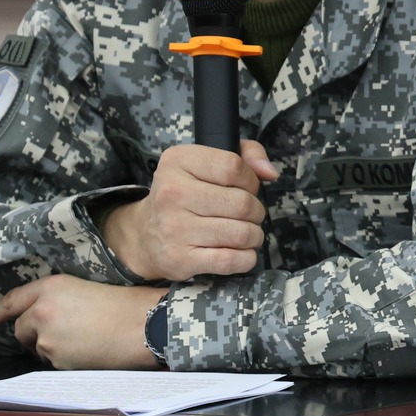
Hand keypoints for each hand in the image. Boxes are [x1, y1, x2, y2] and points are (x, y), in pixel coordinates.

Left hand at [0, 276, 165, 368]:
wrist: (142, 325)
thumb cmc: (122, 304)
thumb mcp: (83, 289)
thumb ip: (54, 300)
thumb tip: (36, 320)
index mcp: (50, 286)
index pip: (12, 301)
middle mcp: (42, 310)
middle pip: (20, 329)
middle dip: (32, 335)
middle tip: (56, 335)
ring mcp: (47, 337)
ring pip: (38, 348)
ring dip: (51, 347)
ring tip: (82, 340)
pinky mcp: (57, 358)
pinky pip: (53, 362)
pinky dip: (65, 359)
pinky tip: (87, 351)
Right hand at [103, 139, 277, 280]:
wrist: (145, 234)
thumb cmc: (185, 195)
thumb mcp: (204, 162)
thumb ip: (245, 154)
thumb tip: (270, 172)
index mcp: (178, 162)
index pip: (234, 167)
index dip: (251, 180)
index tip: (246, 188)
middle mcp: (172, 193)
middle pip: (242, 203)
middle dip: (256, 211)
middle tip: (248, 215)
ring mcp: (174, 228)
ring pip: (241, 233)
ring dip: (254, 236)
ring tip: (246, 233)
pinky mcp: (180, 259)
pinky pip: (230, 261)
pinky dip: (246, 259)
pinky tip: (240, 252)